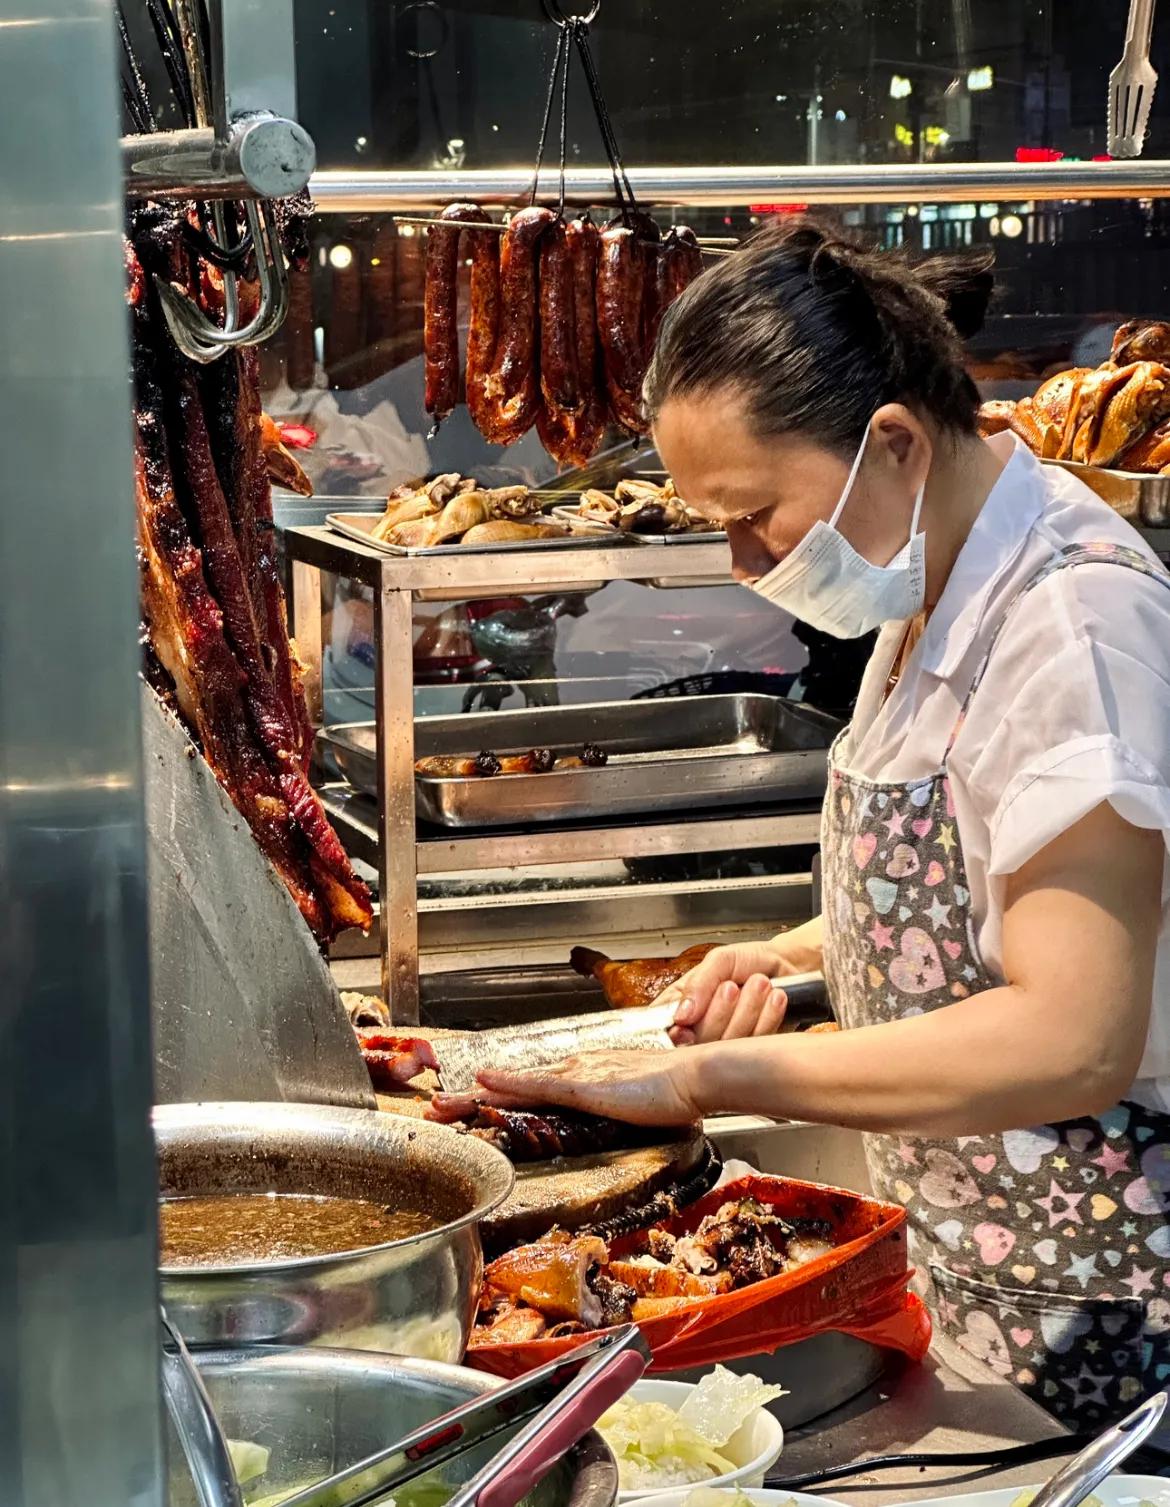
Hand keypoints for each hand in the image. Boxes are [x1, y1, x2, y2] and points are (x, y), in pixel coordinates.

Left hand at [430, 1048, 700, 1126]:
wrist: (698, 1077)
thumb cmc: (678, 1092)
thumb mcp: (640, 1103)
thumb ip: (622, 1108)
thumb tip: (620, 1113)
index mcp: (588, 1075)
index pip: (534, 1087)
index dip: (500, 1094)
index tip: (470, 1101)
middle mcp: (577, 1070)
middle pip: (516, 1085)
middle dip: (474, 1097)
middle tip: (439, 1104)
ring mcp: (579, 1076)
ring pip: (518, 1085)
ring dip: (479, 1094)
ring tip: (444, 1101)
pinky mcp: (586, 1087)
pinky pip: (540, 1086)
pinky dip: (509, 1084)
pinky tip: (485, 1083)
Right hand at [654, 941, 791, 1044]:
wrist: (790, 964)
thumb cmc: (751, 960)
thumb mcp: (721, 960)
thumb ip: (698, 984)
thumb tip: (681, 1015)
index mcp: (683, 1005)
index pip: (664, 1030)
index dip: (674, 1033)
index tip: (688, 1024)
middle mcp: (702, 1027)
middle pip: (696, 1042)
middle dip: (718, 1013)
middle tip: (732, 988)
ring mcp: (727, 1042)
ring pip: (726, 1045)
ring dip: (746, 1011)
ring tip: (760, 984)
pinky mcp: (753, 1050)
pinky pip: (754, 1045)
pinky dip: (766, 1018)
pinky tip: (774, 999)